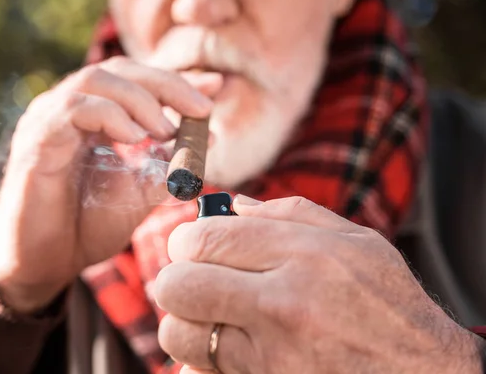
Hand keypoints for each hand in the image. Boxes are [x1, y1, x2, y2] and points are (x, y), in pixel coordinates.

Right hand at [0, 56, 222, 312]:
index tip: (214, 87)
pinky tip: (136, 138)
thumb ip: (169, 163)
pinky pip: (74, 108)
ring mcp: (48, 120)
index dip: (177, 80)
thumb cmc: (87, 226)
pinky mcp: (36, 140)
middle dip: (167, 84)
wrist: (45, 265)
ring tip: (167, 129)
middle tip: (202, 108)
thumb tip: (208, 139)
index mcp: (91, 116)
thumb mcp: (140, 191)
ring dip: (141, 99)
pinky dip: (112, 115)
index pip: (136, 80)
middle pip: (120, 70)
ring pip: (96, 79)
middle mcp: (67, 109)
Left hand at [155, 196, 483, 373]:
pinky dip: (203, 358)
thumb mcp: (357, 243)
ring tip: (211, 315)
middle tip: (193, 278)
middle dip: (174, 279)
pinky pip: (201, 371)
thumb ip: (290, 214)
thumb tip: (232, 205)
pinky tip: (229, 347)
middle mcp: (283, 305)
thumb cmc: (388, 304)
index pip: (205, 239)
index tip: (191, 246)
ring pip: (180, 334)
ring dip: (185, 322)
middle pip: (177, 285)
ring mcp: (271, 355)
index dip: (186, 240)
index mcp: (303, 257)